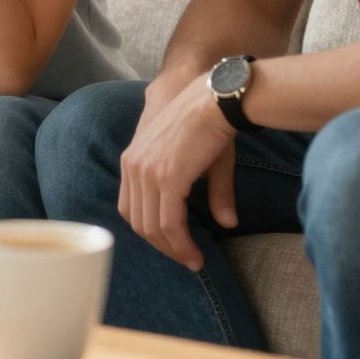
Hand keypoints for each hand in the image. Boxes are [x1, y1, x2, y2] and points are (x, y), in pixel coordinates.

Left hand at [119, 72, 238, 269]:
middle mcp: (134, 166)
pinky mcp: (166, 178)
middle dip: (161, 245)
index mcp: (133, 159)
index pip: (131, 207)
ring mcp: (147, 172)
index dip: (149, 229)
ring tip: (192, 260)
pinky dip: (181, 244)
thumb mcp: (207, 162)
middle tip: (184, 258)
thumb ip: (213, 193)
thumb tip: (228, 223)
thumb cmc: (213, 123)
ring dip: (172, 250)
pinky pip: (169, 224)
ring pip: (152, 227)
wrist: (217, 98)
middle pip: (138, 221)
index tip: (172, 243)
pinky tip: (194, 254)